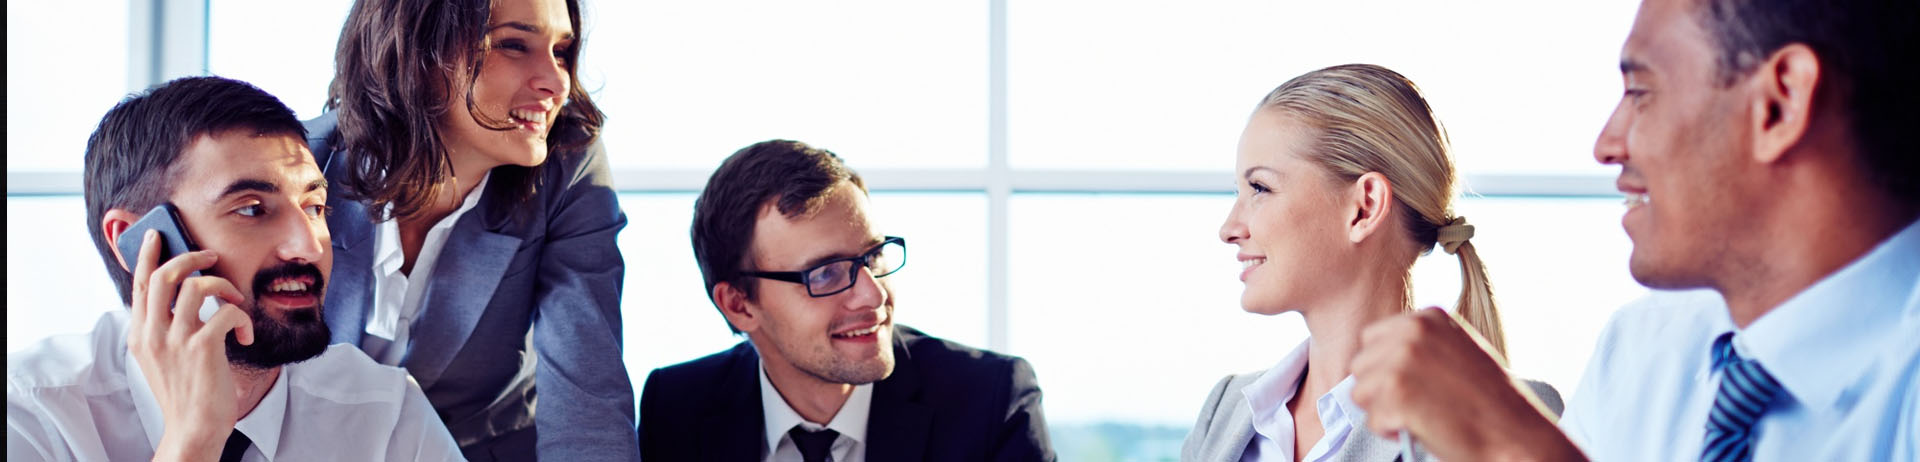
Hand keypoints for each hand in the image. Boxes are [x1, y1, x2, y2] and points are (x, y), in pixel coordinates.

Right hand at [124, 230, 254, 460]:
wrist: (194, 428)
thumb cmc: (185, 391)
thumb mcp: (161, 357)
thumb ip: (163, 327)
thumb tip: (179, 296)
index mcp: (140, 334)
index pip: (139, 284)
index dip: (147, 255)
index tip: (156, 234)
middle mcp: (153, 333)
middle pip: (164, 275)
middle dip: (189, 257)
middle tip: (210, 256)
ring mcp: (176, 340)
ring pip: (196, 286)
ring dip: (224, 286)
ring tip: (234, 301)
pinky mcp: (203, 348)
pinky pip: (226, 311)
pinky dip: (241, 317)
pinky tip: (244, 336)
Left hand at [1349, 307, 1583, 460]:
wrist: (1516, 434)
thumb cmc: (1490, 402)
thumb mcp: (1457, 352)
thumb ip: (1421, 346)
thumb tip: (1383, 356)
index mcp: (1427, 318)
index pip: (1373, 339)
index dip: (1386, 368)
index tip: (1412, 384)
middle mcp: (1411, 332)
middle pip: (1361, 365)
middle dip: (1380, 390)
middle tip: (1415, 405)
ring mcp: (1402, 360)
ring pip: (1360, 393)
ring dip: (1384, 412)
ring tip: (1421, 417)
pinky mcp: (1396, 392)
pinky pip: (1371, 420)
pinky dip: (1392, 432)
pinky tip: (1422, 429)